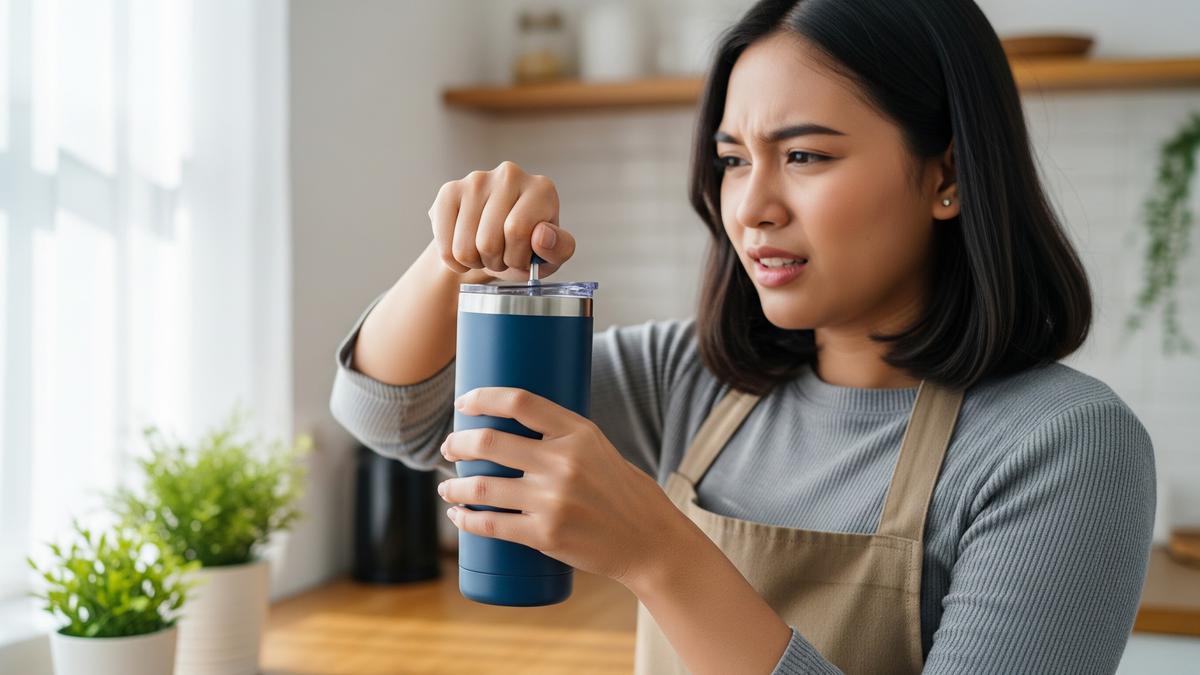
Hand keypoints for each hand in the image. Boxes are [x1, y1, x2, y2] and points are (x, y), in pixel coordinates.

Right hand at [428, 161, 575, 282]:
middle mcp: (510, 174)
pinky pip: (444, 245)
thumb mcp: (551, 257)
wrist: (491, 247)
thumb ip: (559, 249)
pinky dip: (452, 260)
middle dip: (494, 261)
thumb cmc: (526, 250)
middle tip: (501, 256)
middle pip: (488, 241)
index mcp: (541, 189)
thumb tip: (541, 236)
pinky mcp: (449, 191)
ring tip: (485, 252)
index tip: (520, 258)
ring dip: (474, 262)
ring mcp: (476, 179)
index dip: (516, 257)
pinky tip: (463, 250)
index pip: (517, 231)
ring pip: (464, 247)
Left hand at [437, 386, 688, 587]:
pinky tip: (458, 515)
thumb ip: (560, 438)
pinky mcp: (545, 535)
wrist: (648, 540)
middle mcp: (563, 462)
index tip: (463, 403)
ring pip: (482, 486)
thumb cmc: (622, 492)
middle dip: (458, 443)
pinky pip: (491, 524)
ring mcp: (552, 500)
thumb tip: (512, 429)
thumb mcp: (598, 448)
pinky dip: (466, 519)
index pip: (520, 402)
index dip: (484, 398)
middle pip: (490, 442)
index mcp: (578, 433)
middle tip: (450, 448)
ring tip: (448, 488)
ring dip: (455, 487)